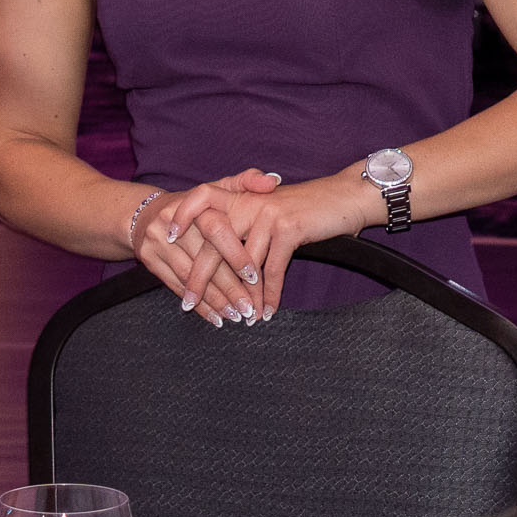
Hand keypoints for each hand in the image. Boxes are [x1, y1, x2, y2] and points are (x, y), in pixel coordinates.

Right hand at [130, 170, 280, 325]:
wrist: (144, 213)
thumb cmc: (194, 205)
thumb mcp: (217, 188)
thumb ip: (246, 182)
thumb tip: (274, 181)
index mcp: (193, 205)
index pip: (216, 230)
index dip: (235, 254)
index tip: (254, 275)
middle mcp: (172, 223)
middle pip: (204, 259)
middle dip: (229, 286)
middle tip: (250, 307)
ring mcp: (157, 242)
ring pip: (190, 277)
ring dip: (215, 300)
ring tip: (237, 316)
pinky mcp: (149, 260)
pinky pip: (175, 287)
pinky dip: (198, 304)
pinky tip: (216, 318)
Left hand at [161, 170, 373, 320]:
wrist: (347, 197)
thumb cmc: (310, 209)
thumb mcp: (272, 210)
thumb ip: (247, 225)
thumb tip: (224, 258)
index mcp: (243, 196)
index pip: (201, 198)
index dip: (184, 216)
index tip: (170, 241)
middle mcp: (250, 203)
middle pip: (213, 244)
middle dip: (200, 279)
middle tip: (188, 304)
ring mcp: (267, 215)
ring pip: (242, 265)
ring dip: (239, 297)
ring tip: (236, 319)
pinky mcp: (287, 229)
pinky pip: (272, 270)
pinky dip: (269, 295)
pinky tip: (266, 312)